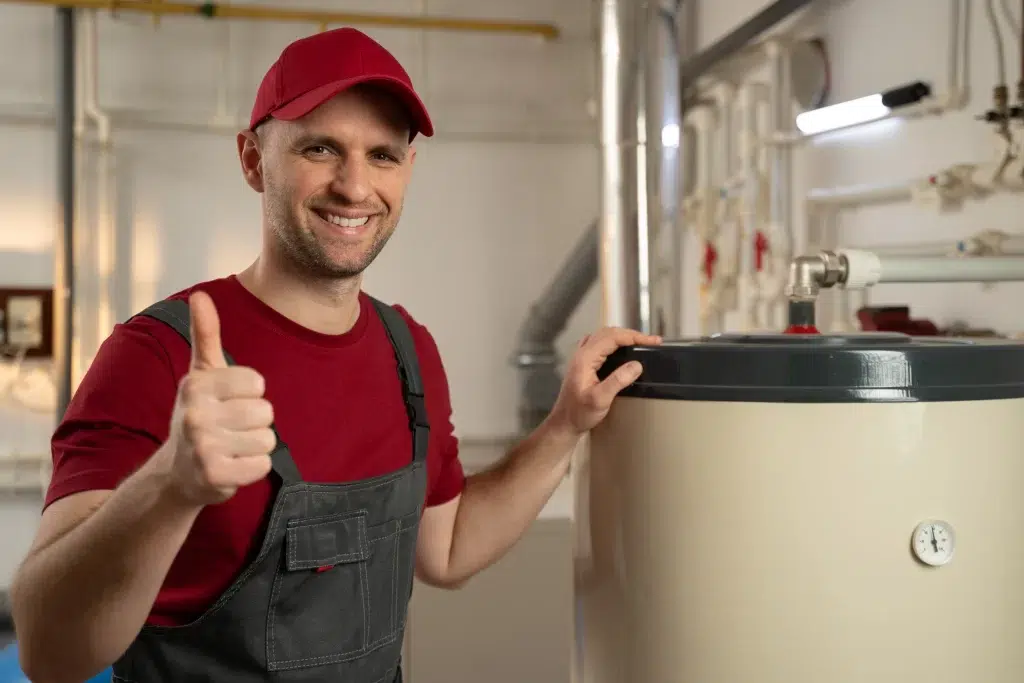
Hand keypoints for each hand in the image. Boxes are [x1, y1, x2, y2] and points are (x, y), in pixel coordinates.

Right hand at [162, 291, 275, 504]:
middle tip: (231, 428)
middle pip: (266, 412)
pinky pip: (262, 466)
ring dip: (256, 446)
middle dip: (256, 422)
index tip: (230, 402)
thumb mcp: (201, 374)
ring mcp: (203, 447)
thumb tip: (200, 295)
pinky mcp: (215, 476)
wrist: (176, 472)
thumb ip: (206, 334)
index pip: (257, 382)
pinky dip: (253, 468)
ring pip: (267, 440)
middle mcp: (195, 414)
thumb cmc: (200, 415)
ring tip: (231, 447)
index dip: (251, 393)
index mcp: (196, 385)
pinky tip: (232, 466)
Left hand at [548, 327, 661, 434]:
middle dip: (631, 334)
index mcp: (585, 359)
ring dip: (622, 336)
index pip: (612, 337)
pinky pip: (598, 344)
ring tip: (639, 342)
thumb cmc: (579, 414)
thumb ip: (618, 381)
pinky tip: (621, 349)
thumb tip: (636, 365)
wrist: (564, 423)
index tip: (651, 341)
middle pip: (608, 333)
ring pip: (603, 336)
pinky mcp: (582, 363)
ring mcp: (580, 357)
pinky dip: (613, 342)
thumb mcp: (600, 399)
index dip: (634, 336)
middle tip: (650, 341)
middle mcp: (581, 354)